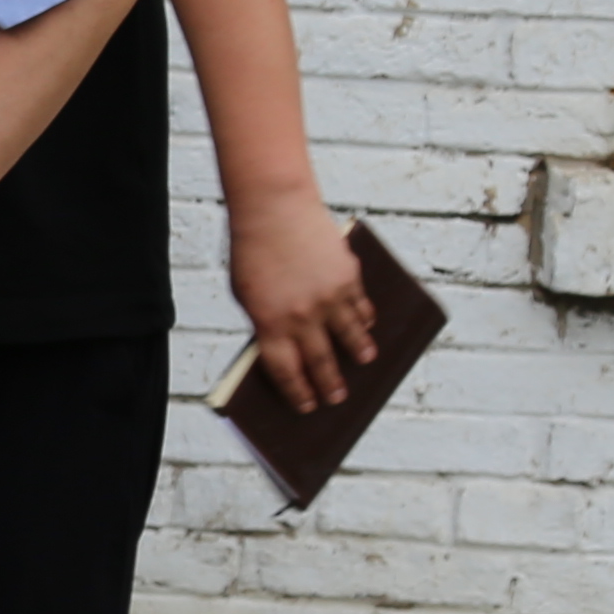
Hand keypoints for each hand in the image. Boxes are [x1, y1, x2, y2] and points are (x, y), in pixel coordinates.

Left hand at [227, 188, 378, 411]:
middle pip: (320, 361)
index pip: (287, 372)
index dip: (298, 393)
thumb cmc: (251, 249)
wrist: (273, 207)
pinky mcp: (348, 277)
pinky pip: (361, 306)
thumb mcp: (245, 294)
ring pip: (350, 336)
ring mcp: (329, 297)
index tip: (307, 407)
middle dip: (330, 383)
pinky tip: (367, 326)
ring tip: (365, 362)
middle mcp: (302, 316)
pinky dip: (365, 319)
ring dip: (358, 352)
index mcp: (270, 324)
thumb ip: (266, 321)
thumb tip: (287, 347)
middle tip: (338, 398)